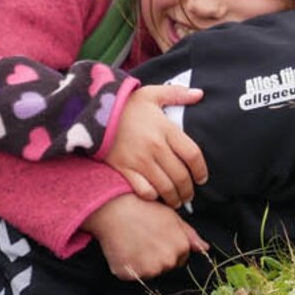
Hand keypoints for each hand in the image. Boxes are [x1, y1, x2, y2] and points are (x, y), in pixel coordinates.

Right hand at [83, 194, 207, 280]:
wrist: (114, 208)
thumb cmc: (143, 208)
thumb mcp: (171, 216)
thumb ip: (189, 235)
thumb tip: (204, 248)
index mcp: (180, 248)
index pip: (180, 258)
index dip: (168, 247)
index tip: (155, 236)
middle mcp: (167, 262)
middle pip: (166, 267)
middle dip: (157, 257)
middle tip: (143, 238)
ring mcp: (148, 270)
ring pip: (150, 272)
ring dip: (143, 263)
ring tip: (133, 242)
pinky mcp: (129, 275)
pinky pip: (132, 275)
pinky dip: (128, 266)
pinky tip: (124, 249)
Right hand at [102, 84, 205, 205]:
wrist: (92, 112)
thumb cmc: (125, 104)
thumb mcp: (151, 94)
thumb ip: (177, 94)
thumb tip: (200, 94)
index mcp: (165, 129)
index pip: (193, 155)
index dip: (201, 170)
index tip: (202, 178)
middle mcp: (155, 147)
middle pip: (181, 176)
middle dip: (188, 190)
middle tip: (190, 195)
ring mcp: (139, 160)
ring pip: (165, 187)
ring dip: (174, 198)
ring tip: (176, 201)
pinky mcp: (124, 169)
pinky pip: (145, 191)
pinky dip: (153, 197)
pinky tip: (156, 196)